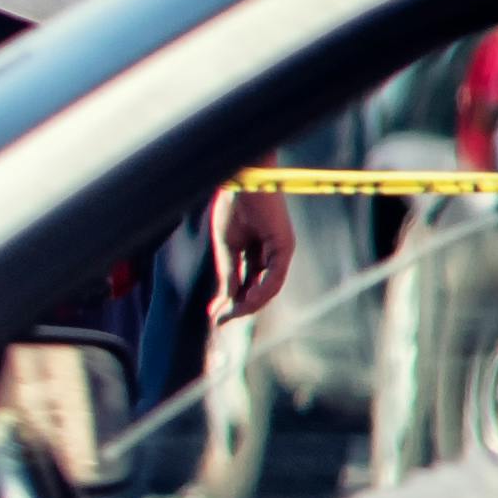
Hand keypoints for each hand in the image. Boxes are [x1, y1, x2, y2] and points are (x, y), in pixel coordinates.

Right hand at [211, 182, 294, 319]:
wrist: (242, 177)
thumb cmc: (232, 204)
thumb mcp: (227, 247)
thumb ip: (229, 274)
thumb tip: (224, 302)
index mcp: (256, 250)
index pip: (246, 284)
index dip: (231, 301)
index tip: (212, 314)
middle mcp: (272, 253)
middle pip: (258, 290)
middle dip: (240, 307)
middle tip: (219, 320)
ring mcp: (280, 250)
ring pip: (268, 288)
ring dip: (250, 304)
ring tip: (231, 314)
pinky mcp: (284, 244)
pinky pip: (275, 276)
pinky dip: (262, 291)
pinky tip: (247, 300)